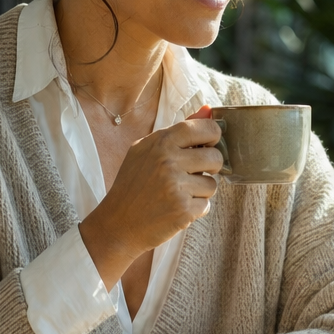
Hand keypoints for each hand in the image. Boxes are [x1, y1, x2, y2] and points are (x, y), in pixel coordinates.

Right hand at [78, 106, 222, 288]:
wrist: (117, 224)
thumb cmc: (133, 185)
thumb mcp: (147, 151)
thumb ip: (179, 131)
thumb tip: (207, 110)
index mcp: (160, 142)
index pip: (204, 128)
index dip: (213, 136)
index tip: (208, 145)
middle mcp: (168, 161)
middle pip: (215, 157)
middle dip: (210, 167)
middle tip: (193, 174)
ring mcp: (176, 186)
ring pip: (213, 184)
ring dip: (200, 191)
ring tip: (178, 194)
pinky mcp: (183, 210)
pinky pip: (206, 205)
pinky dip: (194, 209)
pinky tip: (175, 209)